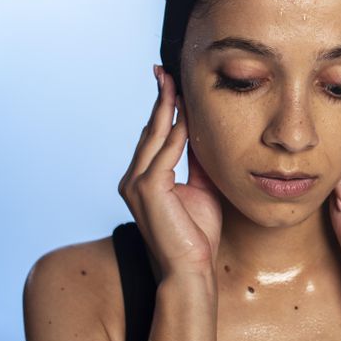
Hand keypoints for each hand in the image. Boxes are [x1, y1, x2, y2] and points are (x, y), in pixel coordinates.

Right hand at [118, 65, 222, 278]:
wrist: (192, 270)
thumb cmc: (198, 235)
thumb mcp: (202, 189)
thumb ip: (199, 162)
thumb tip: (206, 134)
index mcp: (144, 179)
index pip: (155, 136)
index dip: (163, 108)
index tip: (170, 82)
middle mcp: (134, 178)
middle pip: (151, 129)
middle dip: (160, 99)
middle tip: (165, 70)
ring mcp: (137, 184)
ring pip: (155, 136)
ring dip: (166, 107)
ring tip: (173, 81)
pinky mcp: (148, 190)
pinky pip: (165, 152)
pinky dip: (177, 132)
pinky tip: (187, 115)